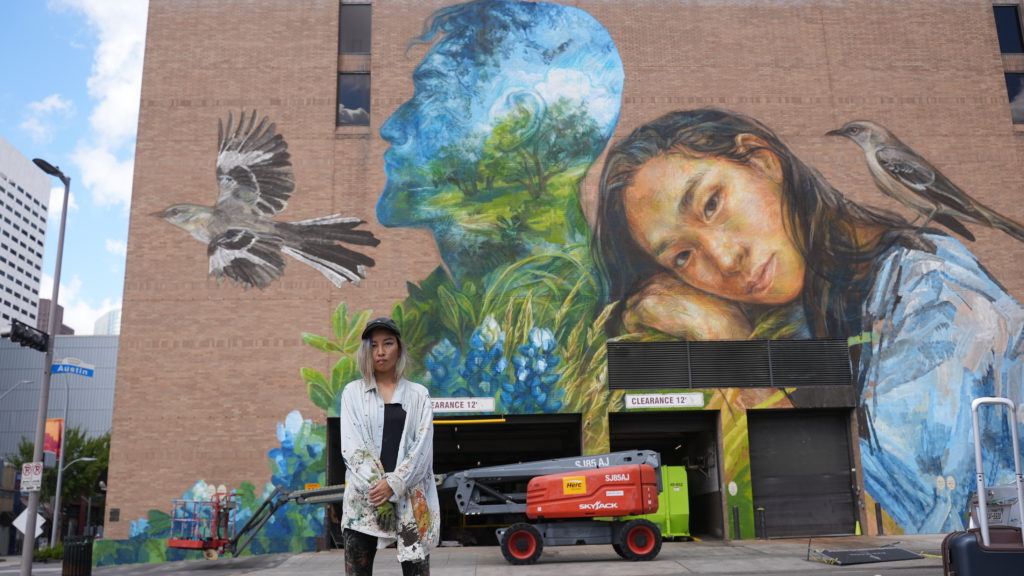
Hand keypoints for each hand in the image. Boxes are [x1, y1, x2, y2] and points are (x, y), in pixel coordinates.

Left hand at [369, 477, 394, 505]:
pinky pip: (382, 502)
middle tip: (369, 498)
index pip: (371, 493)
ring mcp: (383, 496)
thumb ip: (375, 485)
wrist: (394, 484)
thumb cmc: (387, 482)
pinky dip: (378, 504)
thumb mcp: (380, 481)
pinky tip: (375, 505)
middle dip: (370, 497)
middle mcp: (380, 493)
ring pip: (376, 500)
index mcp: (378, 488)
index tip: (369, 493)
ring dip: (372, 501)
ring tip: (370, 501)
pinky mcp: (386, 498)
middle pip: (373, 496)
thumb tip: (370, 488)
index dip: (369, 493)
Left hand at [623, 273, 751, 339]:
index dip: (647, 297)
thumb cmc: (718, 311)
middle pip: (635, 291)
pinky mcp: (644, 307)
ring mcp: (649, 292)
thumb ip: (683, 296)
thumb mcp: (700, 297)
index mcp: (671, 275)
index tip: (653, 310)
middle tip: (644, 321)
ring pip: (630, 303)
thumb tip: (677, 308)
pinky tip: (643, 334)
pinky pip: (627, 318)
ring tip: (644, 328)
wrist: (719, 320)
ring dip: (635, 316)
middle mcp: (658, 279)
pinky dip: (632, 327)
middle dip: (637, 305)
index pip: (648, 282)